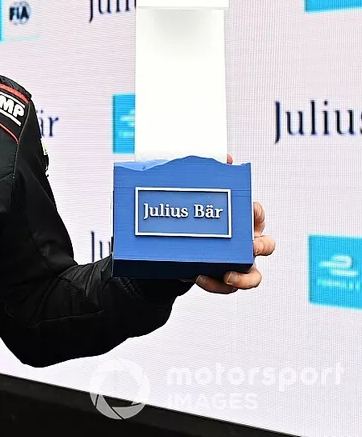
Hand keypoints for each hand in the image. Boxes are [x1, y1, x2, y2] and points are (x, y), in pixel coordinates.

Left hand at [196, 154, 275, 293]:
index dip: (256, 213)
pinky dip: (214, 285)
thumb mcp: (201, 200)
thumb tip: (226, 157)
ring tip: (227, 276)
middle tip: (250, 246)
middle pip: (266, 247)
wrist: (178, 251)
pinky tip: (198, 277)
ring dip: (243, 278)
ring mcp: (238, 266)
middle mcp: (246, 245)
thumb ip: (213, 177)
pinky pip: (225, 288)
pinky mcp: (222, 281)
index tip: (250, 208)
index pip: (257, 216)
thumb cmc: (199, 222)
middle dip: (261, 246)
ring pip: (253, 277)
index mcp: (243, 224)